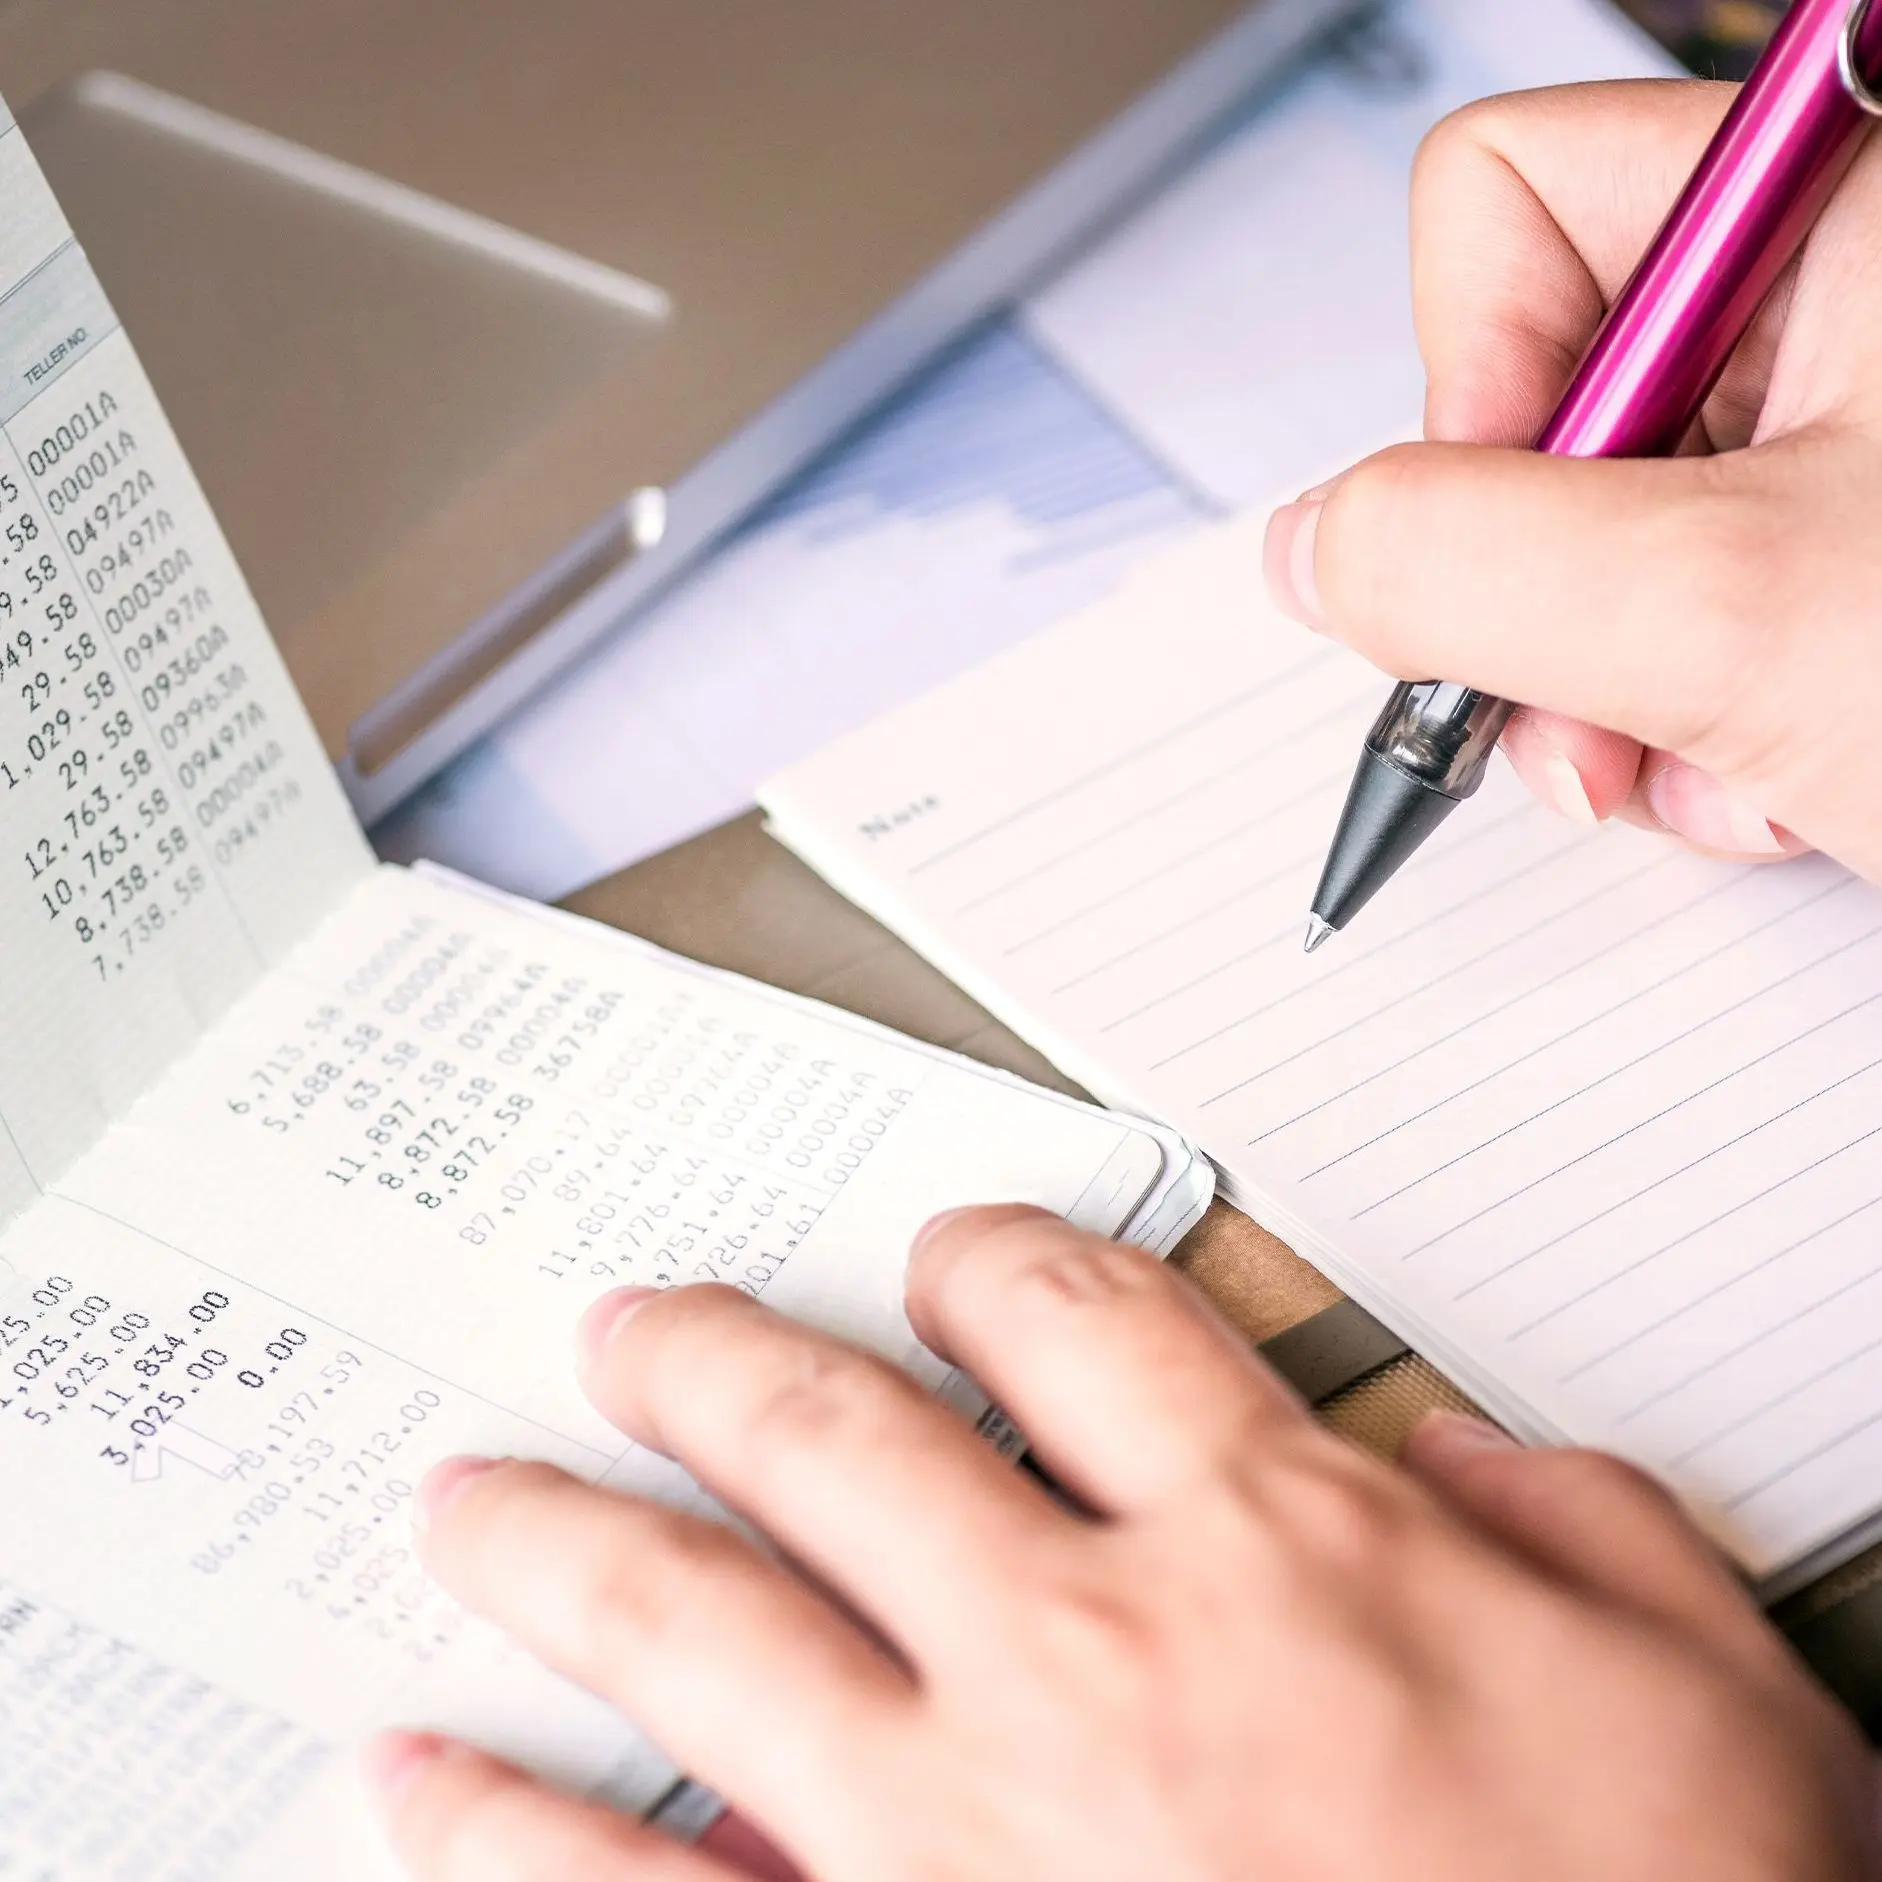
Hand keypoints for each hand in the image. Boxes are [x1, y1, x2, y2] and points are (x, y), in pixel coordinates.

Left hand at [366, 1207, 1875, 1880]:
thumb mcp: (1706, 1686)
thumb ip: (1572, 1522)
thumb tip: (1459, 1460)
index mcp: (1277, 1545)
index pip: (1078, 1312)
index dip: (992, 1258)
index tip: (944, 1260)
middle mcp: (1093, 1657)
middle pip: (837, 1433)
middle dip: (711, 1361)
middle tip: (633, 1332)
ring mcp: (961, 1835)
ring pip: (700, 1620)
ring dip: (567, 1539)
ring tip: (478, 1499)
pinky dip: (508, 1832)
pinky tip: (425, 1782)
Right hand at [1263, 80, 1881, 883]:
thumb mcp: (1728, 618)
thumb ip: (1457, 558)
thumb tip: (1313, 545)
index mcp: (1844, 200)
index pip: (1505, 200)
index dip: (1469, 389)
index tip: (1529, 544)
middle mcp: (1842, 290)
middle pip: (1543, 394)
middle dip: (1541, 594)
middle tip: (1593, 713)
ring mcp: (1850, 427)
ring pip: (1600, 528)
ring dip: (1615, 690)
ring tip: (1712, 768)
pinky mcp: (1852, 540)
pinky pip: (1683, 602)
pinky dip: (1695, 717)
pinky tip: (1772, 779)